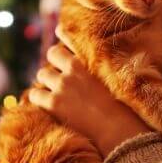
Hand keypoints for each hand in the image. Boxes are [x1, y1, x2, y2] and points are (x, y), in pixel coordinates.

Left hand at [29, 26, 150, 155]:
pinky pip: (34, 95)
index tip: (60, 32)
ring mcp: (62, 85)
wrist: (120, 130)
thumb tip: (109, 64)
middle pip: (52, 53)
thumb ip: (108, 68)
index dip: (63, 34)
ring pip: (42, 74)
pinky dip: (38, 99)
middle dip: (54, 62)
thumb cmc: (127, 109)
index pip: (70, 37)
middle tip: (59, 75)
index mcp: (92, 60)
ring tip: (53, 91)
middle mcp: (75, 68)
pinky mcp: (53, 103)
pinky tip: (45, 105)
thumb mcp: (119, 80)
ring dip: (46, 81)